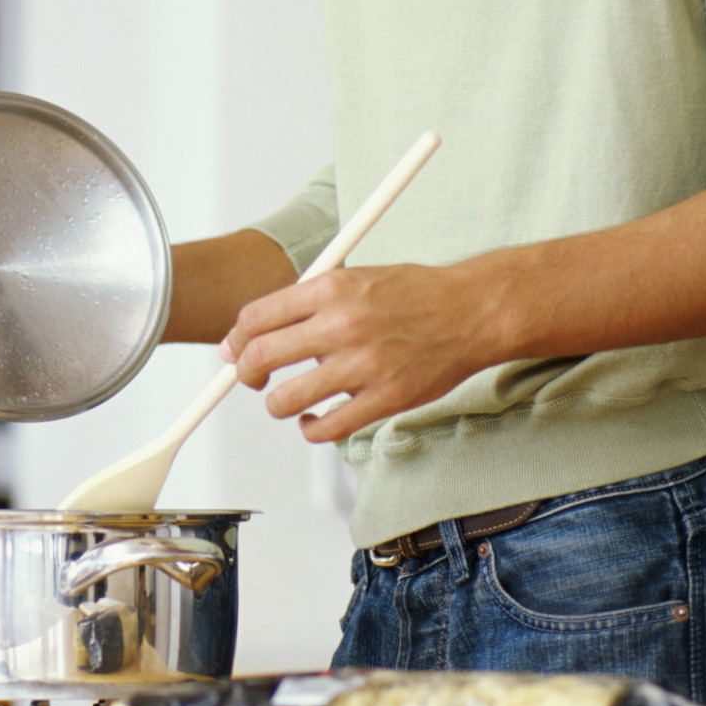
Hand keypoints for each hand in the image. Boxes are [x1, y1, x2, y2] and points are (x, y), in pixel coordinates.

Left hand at [218, 262, 498, 442]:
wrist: (471, 311)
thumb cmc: (416, 294)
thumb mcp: (356, 277)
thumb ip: (311, 300)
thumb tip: (260, 329)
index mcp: (331, 287)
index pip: (256, 317)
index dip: (236, 338)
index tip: (235, 350)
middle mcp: (341, 324)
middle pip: (260, 356)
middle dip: (245, 372)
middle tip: (250, 377)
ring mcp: (362, 365)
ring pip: (285, 399)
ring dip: (277, 404)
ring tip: (286, 400)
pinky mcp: (384, 399)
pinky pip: (326, 428)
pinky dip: (311, 428)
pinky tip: (314, 419)